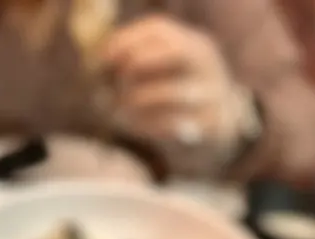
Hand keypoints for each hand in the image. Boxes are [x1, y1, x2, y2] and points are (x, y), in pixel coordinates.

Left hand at [101, 15, 258, 150]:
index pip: (158, 29)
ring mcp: (214, 93)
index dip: (125, 41)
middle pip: (172, 51)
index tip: (100, 60)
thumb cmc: (178, 102)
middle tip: (112, 86)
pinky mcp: (212, 125)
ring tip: (117, 112)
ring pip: (170, 92)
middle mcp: (208, 63)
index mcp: (194, 43)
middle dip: (134, 67)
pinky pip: (174, 124)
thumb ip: (131, 66)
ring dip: (136, 102)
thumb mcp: (163, 76)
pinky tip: (132, 128)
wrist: (221, 133)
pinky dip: (147, 126)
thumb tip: (92, 68)